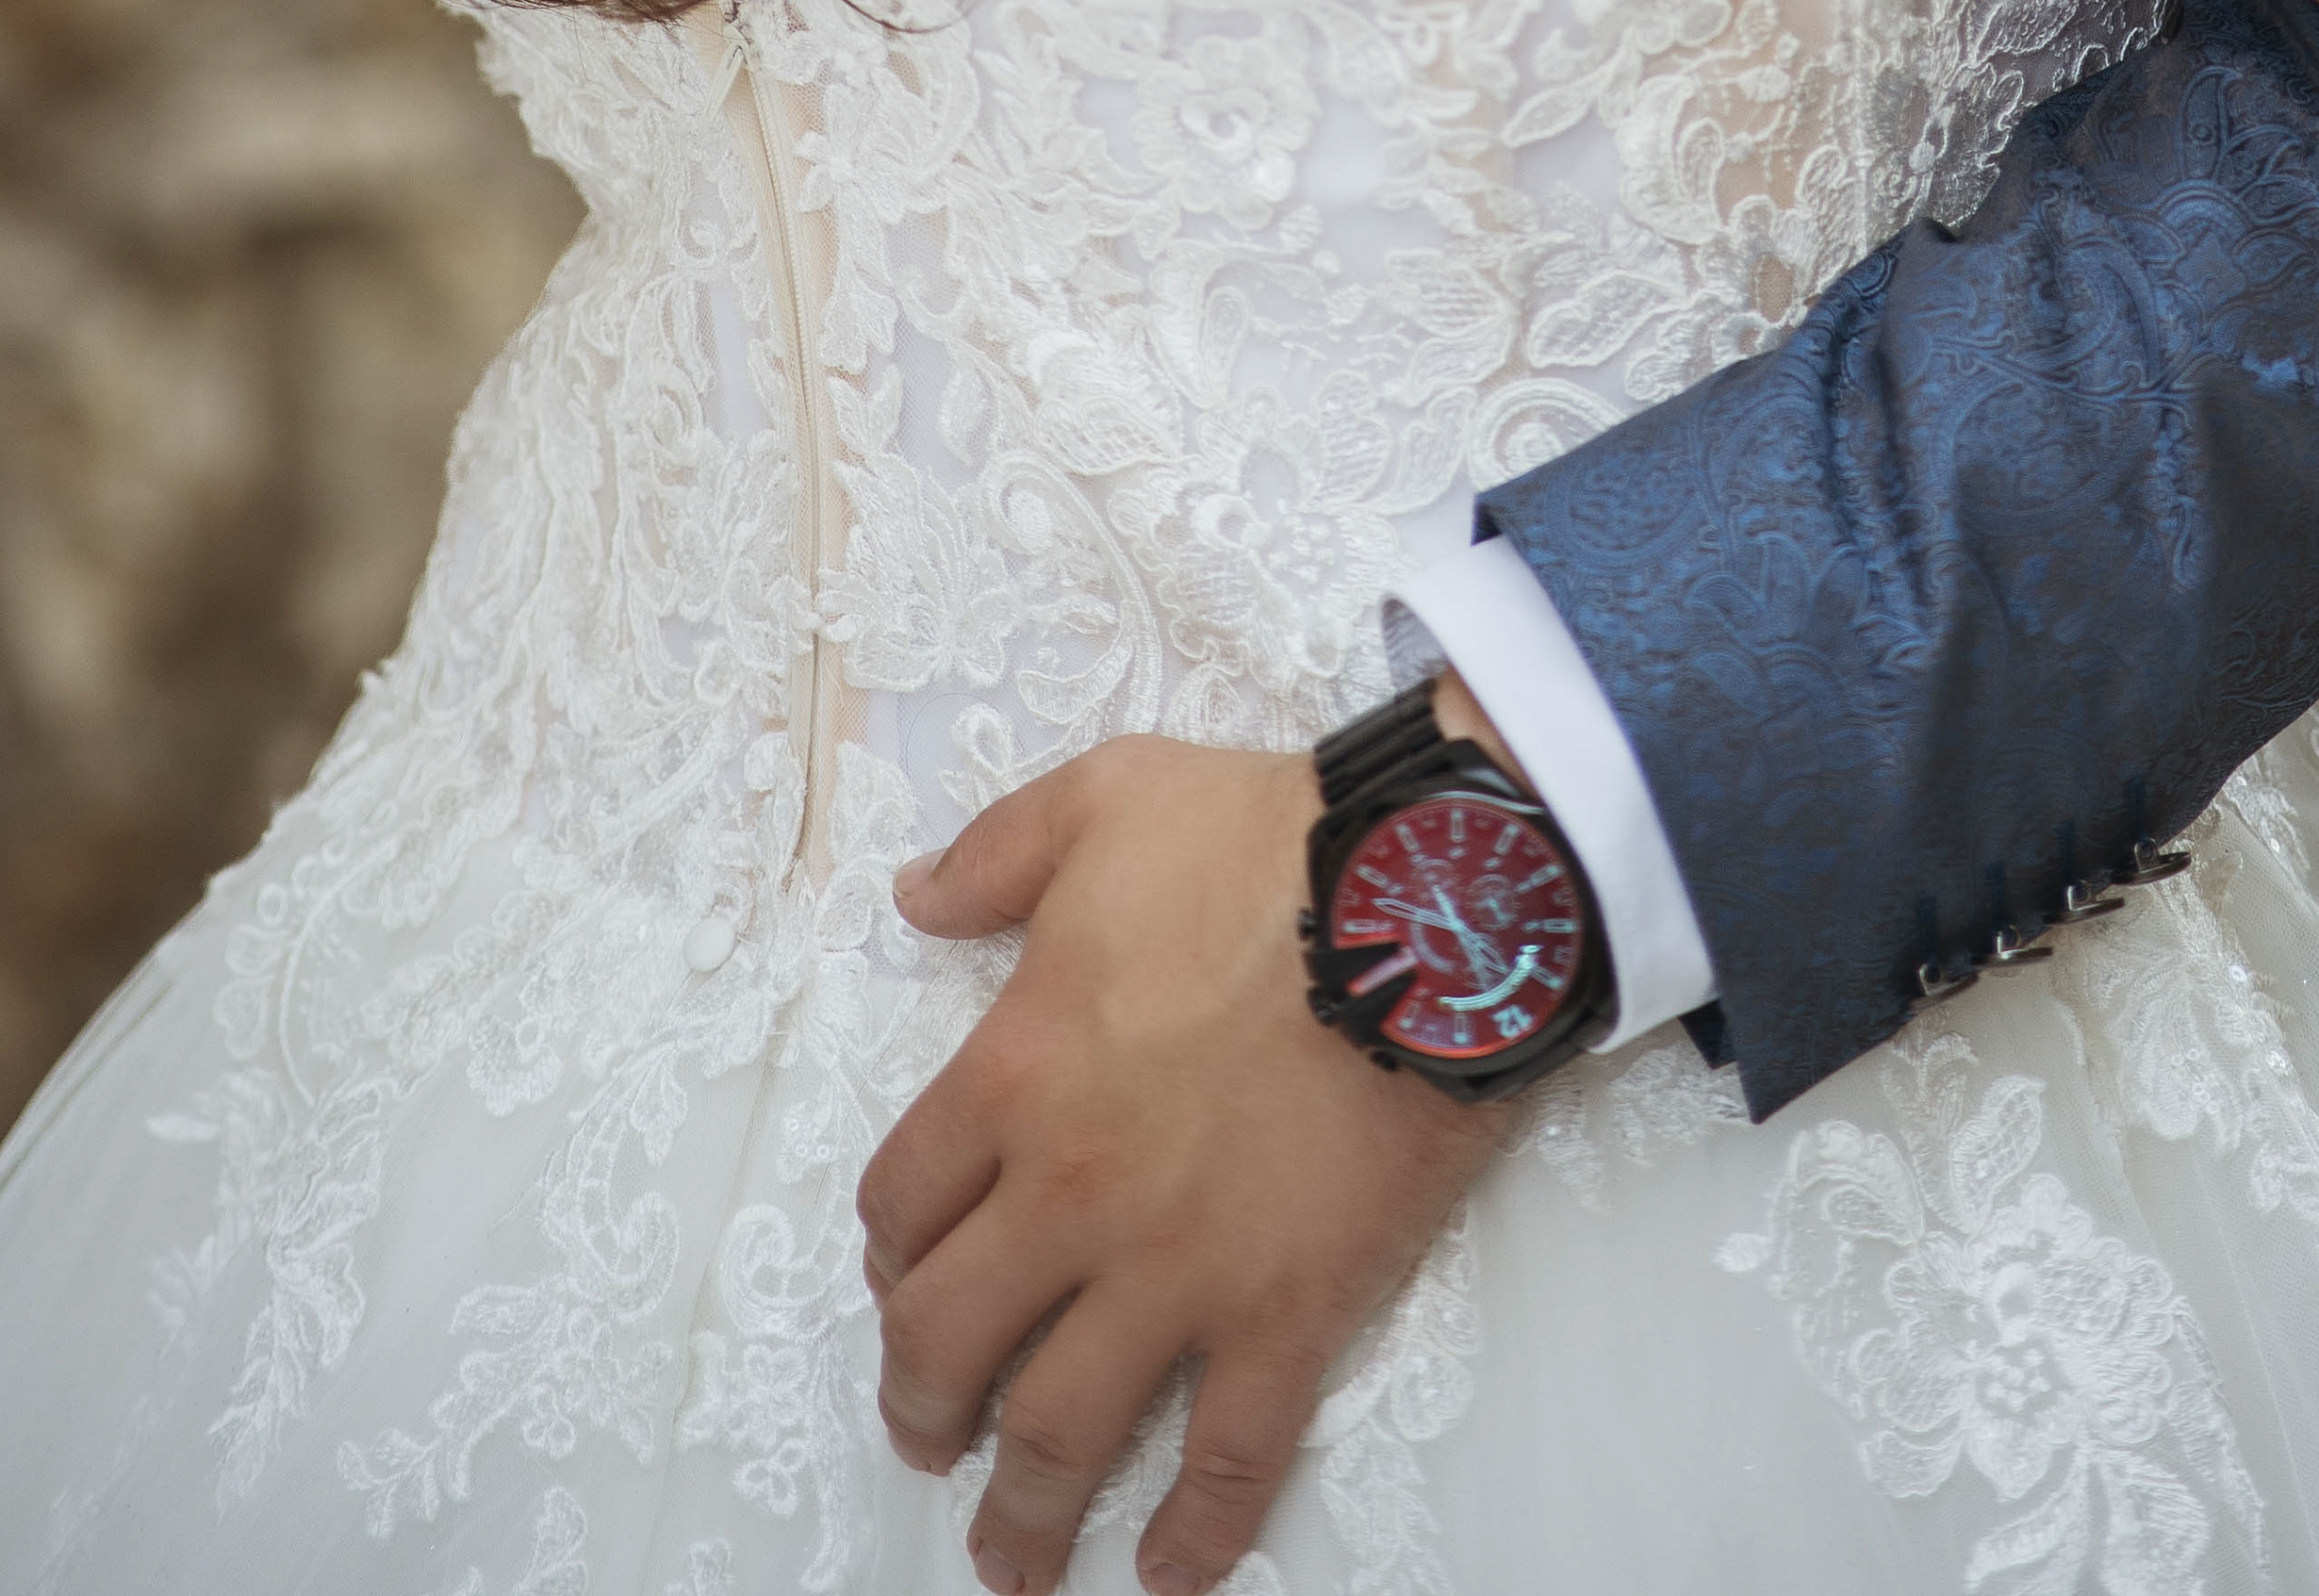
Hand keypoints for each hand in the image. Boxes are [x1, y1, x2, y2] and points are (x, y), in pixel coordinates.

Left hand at [861, 738, 1501, 1595]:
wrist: (1428, 900)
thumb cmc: (1268, 841)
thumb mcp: (1105, 800)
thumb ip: (996, 854)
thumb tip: (916, 896)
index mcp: (1015, 1075)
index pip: (903, 1202)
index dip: (890, 1250)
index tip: (903, 1274)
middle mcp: (1072, 1195)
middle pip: (947, 1335)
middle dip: (920, 1402)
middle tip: (926, 1436)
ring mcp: (1178, 1270)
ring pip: (1061, 1427)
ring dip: (1020, 1509)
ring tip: (1008, 1559)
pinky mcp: (1287, 1313)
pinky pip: (1228, 1455)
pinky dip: (1194, 1533)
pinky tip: (1168, 1576)